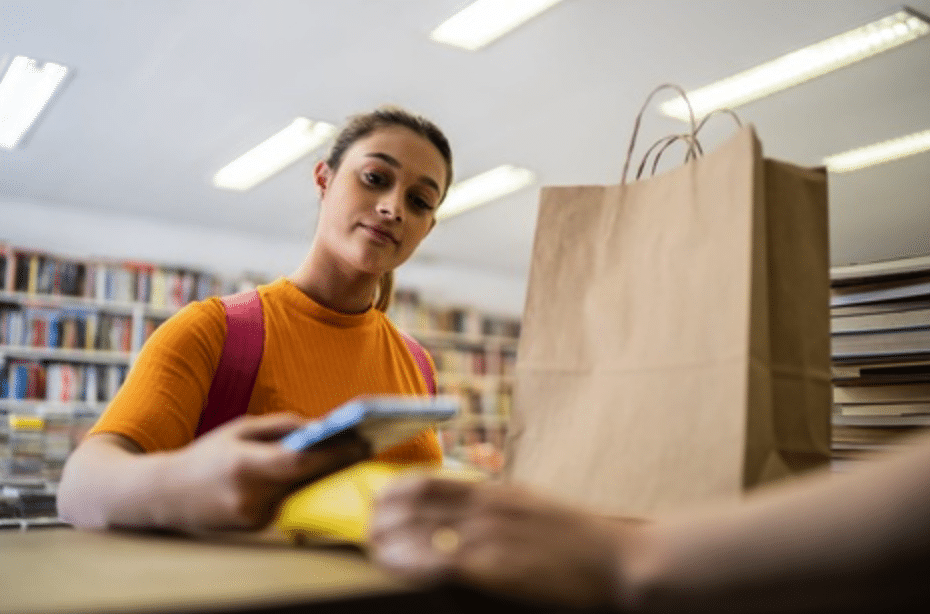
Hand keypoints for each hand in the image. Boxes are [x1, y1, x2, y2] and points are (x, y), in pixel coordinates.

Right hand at [167, 413, 369, 530]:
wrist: (167, 495)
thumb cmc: (207, 454)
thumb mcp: (240, 428)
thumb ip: (281, 426)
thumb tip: (320, 426)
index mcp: (245, 466)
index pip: (300, 462)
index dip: (334, 453)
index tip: (361, 441)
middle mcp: (251, 496)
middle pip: (308, 479)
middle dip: (337, 462)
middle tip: (365, 446)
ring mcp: (254, 517)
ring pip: (300, 492)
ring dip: (322, 475)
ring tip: (349, 455)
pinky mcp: (256, 528)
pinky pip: (287, 502)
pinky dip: (301, 487)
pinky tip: (317, 473)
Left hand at [369, 477, 625, 607]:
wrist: (621, 560)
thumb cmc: (582, 540)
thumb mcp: (536, 508)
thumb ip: (501, 507)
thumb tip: (472, 509)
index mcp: (498, 491)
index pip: (432, 481)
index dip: (397, 491)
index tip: (379, 502)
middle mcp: (488, 507)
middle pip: (418, 503)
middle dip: (384, 516)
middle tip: (366, 530)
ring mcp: (491, 535)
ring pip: (420, 530)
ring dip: (389, 540)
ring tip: (372, 550)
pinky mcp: (497, 567)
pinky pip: (439, 562)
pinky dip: (410, 564)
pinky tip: (394, 569)